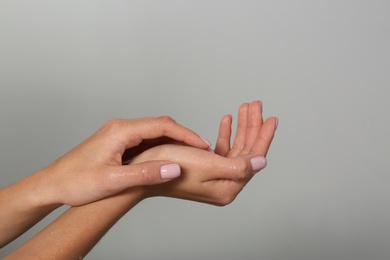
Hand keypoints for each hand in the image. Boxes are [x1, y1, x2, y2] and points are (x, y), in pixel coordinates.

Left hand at [30, 117, 210, 206]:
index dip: (186, 135)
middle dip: (183, 136)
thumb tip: (174, 167)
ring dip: (173, 141)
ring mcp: (119, 134)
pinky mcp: (118, 142)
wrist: (52, 184)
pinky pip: (145, 140)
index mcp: (121, 131)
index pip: (162, 126)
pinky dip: (160, 147)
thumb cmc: (75, 181)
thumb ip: (145, 173)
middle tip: (201, 150)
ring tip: (189, 155)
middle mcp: (121, 127)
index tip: (203, 145)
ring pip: (154, 132)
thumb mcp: (113, 180)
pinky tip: (167, 158)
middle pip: (160, 125)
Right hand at [132, 101, 277, 205]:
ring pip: (235, 147)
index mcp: (229, 186)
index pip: (254, 158)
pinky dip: (225, 133)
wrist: (145, 170)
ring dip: (240, 127)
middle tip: (257, 106)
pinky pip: (221, 149)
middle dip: (252, 127)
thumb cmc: (172, 168)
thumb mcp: (209, 165)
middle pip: (246, 151)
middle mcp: (224, 183)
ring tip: (245, 108)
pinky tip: (227, 121)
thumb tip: (262, 163)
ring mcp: (215, 175)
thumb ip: (239, 166)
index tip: (271, 118)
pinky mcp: (205, 168)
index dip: (264, 137)